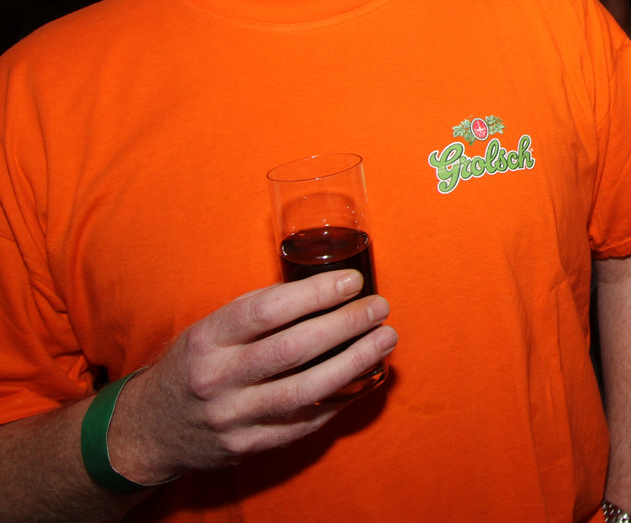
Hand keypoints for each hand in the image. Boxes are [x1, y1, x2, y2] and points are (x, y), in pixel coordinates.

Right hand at [107, 272, 395, 482]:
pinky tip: (364, 378)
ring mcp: (233, 417)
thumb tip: (323, 287)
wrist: (149, 430)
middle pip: (294, 348)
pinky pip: (305, 422)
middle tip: (379, 308)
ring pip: (306, 390)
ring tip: (384, 340)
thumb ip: (257, 311)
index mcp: (207, 340)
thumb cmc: (192, 366)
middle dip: (346, 324)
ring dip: (355, 362)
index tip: (352, 281)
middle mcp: (218, 379)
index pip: (267, 310)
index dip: (316, 293)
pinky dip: (340, 399)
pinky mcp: (248, 446)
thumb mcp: (209, 329)